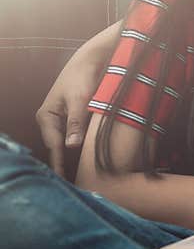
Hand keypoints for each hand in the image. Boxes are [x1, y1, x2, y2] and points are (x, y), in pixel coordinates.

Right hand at [35, 21, 119, 176]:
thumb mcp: (81, 99)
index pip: (53, 147)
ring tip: (86, 181)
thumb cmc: (83, 77)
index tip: (66, 183)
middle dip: (67, 167)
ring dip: (76, 161)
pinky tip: (92, 164)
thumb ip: (76, 123)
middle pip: (59, 150)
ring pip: (69, 147)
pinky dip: (84, 150)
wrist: (93, 60)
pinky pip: (77, 140)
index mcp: (46, 117)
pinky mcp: (75, 121)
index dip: (60, 166)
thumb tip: (70, 146)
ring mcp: (63, 122)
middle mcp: (51, 122)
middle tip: (80, 188)